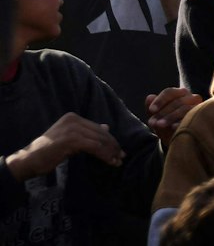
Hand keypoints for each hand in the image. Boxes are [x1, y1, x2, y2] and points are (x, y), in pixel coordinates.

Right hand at [5, 113, 123, 178]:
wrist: (27, 160)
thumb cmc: (47, 152)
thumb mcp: (69, 139)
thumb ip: (86, 133)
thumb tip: (106, 127)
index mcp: (73, 117)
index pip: (97, 128)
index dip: (110, 139)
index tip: (118, 150)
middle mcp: (74, 120)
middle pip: (101, 133)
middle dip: (112, 146)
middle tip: (121, 157)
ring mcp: (72, 129)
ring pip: (99, 140)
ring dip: (110, 152)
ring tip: (116, 162)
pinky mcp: (71, 140)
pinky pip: (94, 147)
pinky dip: (103, 154)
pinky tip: (108, 161)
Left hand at [145, 87, 201, 144]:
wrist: (180, 140)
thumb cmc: (168, 125)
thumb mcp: (158, 118)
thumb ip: (153, 108)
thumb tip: (149, 98)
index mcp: (180, 94)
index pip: (170, 92)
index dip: (160, 100)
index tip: (151, 110)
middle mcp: (192, 98)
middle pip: (177, 101)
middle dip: (162, 112)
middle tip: (152, 123)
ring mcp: (199, 107)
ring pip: (184, 108)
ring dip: (170, 117)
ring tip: (159, 125)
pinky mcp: (203, 118)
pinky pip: (192, 118)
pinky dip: (181, 122)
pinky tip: (173, 127)